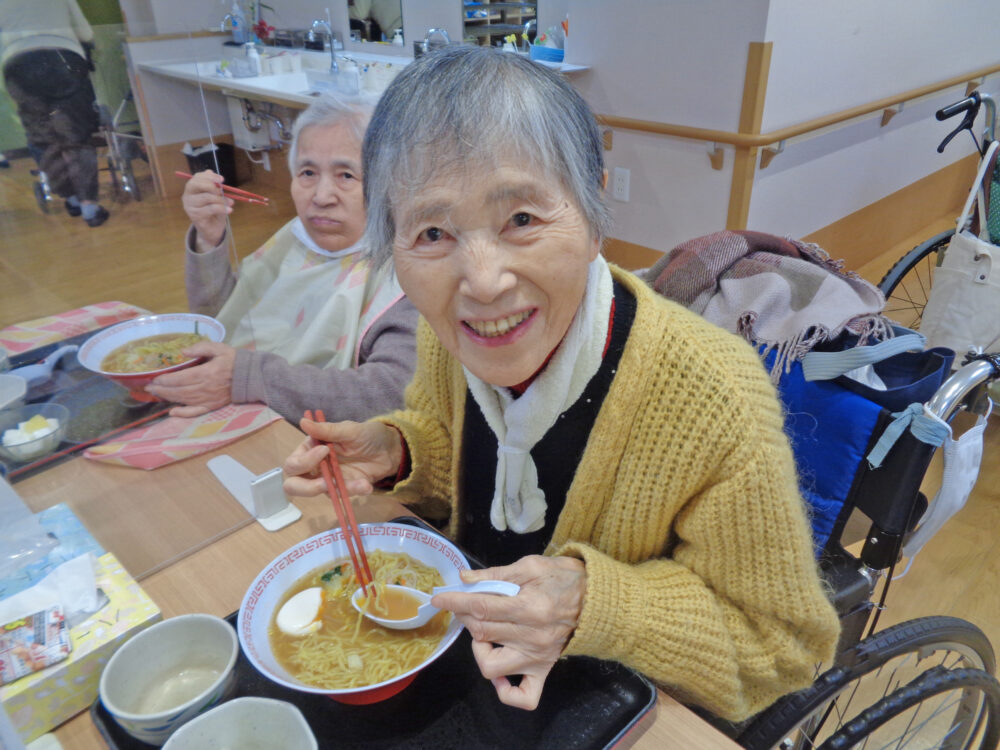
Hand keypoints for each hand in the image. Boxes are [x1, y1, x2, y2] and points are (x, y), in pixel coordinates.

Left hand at [144, 341, 236, 416]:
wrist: (251, 376)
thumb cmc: (233, 360)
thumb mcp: (219, 348)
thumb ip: (201, 348)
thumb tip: (182, 352)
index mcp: (206, 373)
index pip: (180, 378)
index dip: (165, 379)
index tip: (154, 378)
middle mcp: (205, 388)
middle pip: (178, 390)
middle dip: (162, 389)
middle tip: (149, 387)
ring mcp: (208, 399)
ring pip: (183, 400)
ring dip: (168, 398)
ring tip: (156, 394)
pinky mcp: (212, 406)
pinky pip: (195, 412)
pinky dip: (183, 413)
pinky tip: (172, 412)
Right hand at [181, 170, 232, 247]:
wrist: (212, 228)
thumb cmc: (214, 210)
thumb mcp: (216, 196)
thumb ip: (214, 185)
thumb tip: (211, 172)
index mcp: (191, 188)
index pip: (197, 177)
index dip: (209, 177)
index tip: (222, 180)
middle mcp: (187, 196)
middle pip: (196, 185)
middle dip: (212, 186)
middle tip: (223, 191)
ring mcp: (189, 206)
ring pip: (206, 197)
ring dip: (221, 199)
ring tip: (230, 203)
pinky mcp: (194, 216)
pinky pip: (210, 209)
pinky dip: (222, 208)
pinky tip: (230, 210)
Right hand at [283, 419, 402, 497]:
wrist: (389, 450)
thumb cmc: (366, 435)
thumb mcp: (349, 430)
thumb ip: (326, 430)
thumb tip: (303, 421)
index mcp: (310, 449)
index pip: (293, 463)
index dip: (304, 462)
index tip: (324, 450)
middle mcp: (315, 467)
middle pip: (293, 485)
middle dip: (306, 488)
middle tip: (325, 483)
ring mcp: (328, 480)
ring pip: (318, 494)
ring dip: (338, 489)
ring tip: (360, 483)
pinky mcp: (343, 489)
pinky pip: (341, 495)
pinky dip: (354, 491)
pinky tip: (367, 485)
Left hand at [432, 555, 586, 709]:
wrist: (600, 599)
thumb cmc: (566, 578)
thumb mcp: (532, 565)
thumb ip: (496, 574)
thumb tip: (465, 579)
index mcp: (530, 606)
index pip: (481, 607)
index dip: (455, 601)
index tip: (439, 597)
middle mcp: (532, 636)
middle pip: (482, 632)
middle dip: (465, 616)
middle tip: (466, 604)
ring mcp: (538, 657)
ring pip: (492, 667)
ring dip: (479, 650)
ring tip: (485, 634)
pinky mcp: (544, 670)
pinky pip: (523, 696)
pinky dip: (506, 692)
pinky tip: (500, 674)